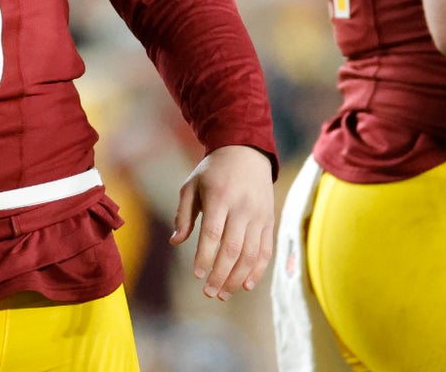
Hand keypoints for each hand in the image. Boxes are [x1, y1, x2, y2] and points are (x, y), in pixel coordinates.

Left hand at [169, 144, 276, 301]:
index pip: (213, 233)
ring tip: (224, 294)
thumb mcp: (192, 185)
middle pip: (233, 248)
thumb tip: (176, 242)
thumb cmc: (213, 171)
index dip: (205, 256)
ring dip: (238, 278)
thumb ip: (183, 214)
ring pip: (251, 253)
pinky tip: (247, 285)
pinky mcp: (269, 221)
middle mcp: (242, 207)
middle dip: (221, 274)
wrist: (246, 152)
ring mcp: (259, 215)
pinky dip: (258, 270)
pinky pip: (266, 250)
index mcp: (220, 197)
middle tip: (209, 293)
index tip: (197, 275)